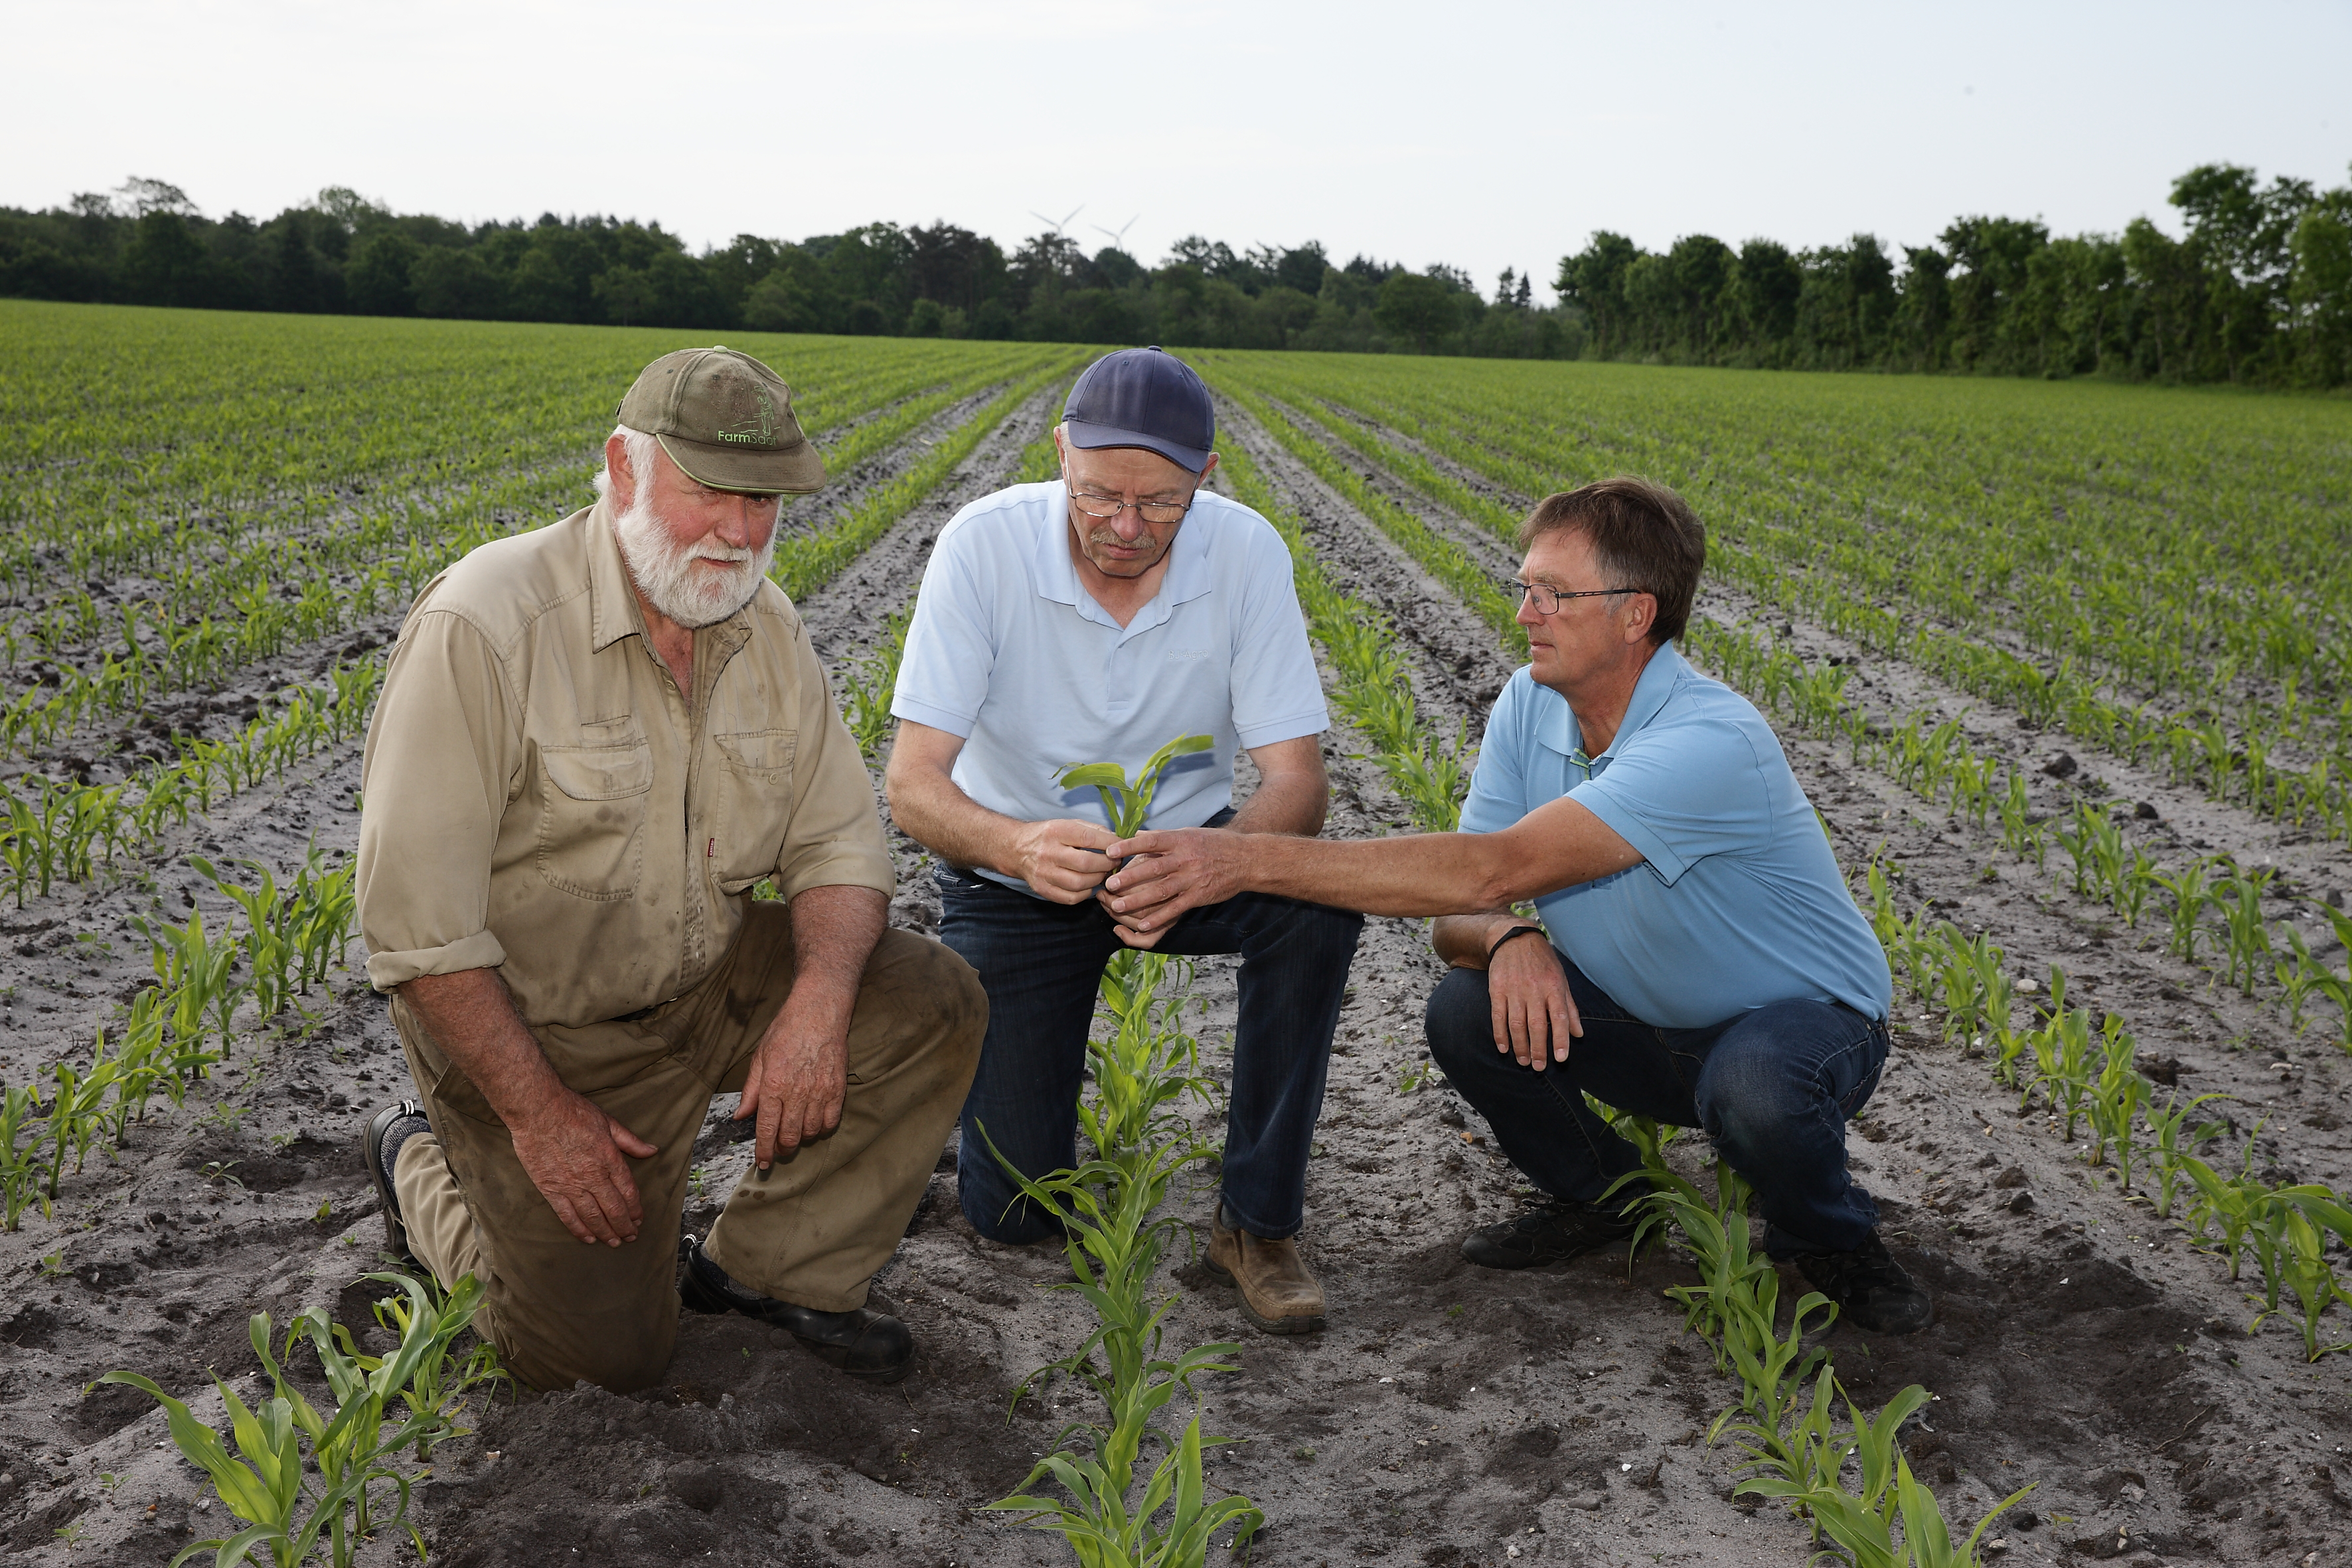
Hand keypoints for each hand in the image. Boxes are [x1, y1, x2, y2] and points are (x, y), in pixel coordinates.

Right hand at [509, 1091, 658, 1245]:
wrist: (538, 1111)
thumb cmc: (573, 1111)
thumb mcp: (608, 1122)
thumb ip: (630, 1141)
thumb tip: (652, 1150)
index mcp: (609, 1159)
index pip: (628, 1192)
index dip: (635, 1209)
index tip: (639, 1218)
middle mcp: (592, 1176)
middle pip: (613, 1209)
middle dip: (624, 1226)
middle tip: (630, 1236)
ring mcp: (570, 1184)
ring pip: (592, 1216)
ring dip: (605, 1232)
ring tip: (613, 1242)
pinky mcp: (550, 1188)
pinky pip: (567, 1215)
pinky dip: (578, 1229)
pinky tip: (587, 1238)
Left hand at [735, 996, 850, 1170]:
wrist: (818, 1012)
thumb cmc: (786, 1031)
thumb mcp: (759, 1057)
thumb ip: (750, 1091)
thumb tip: (740, 1116)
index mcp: (773, 1086)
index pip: (766, 1130)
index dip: (763, 1152)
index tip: (763, 1164)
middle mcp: (796, 1093)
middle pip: (790, 1137)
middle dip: (782, 1149)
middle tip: (778, 1148)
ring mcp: (820, 1093)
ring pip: (810, 1133)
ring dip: (801, 1138)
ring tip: (796, 1132)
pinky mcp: (837, 1089)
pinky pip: (831, 1121)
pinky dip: (822, 1128)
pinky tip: (815, 1122)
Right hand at [1010, 817, 1122, 902]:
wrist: (1017, 849)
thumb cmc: (1049, 835)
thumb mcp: (1068, 824)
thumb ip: (1094, 831)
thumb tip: (1118, 841)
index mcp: (1057, 831)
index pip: (1089, 839)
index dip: (1110, 845)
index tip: (1121, 847)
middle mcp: (1048, 852)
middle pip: (1085, 863)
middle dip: (1107, 865)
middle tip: (1115, 863)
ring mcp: (1044, 873)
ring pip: (1079, 884)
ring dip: (1098, 880)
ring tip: (1102, 874)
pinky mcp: (1042, 889)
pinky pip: (1071, 898)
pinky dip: (1085, 893)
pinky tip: (1088, 885)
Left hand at [1100, 828, 1243, 943]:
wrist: (1247, 858)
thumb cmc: (1215, 844)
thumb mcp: (1189, 833)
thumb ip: (1164, 837)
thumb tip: (1137, 835)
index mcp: (1180, 840)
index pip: (1151, 841)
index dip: (1129, 845)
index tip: (1110, 851)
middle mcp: (1185, 859)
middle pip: (1153, 868)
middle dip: (1129, 877)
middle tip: (1108, 884)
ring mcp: (1193, 879)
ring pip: (1161, 891)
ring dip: (1137, 900)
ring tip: (1117, 906)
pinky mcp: (1199, 895)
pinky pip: (1176, 908)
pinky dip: (1159, 917)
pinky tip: (1142, 924)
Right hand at [1488, 928, 1579, 1070]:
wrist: (1514, 938)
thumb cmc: (1543, 962)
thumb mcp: (1562, 980)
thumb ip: (1570, 1008)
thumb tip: (1578, 1034)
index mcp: (1554, 987)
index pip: (1559, 1017)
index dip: (1560, 1039)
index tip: (1561, 1058)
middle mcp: (1535, 989)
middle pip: (1536, 1025)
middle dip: (1538, 1049)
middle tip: (1539, 1067)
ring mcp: (1514, 989)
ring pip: (1517, 1024)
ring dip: (1520, 1046)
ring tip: (1523, 1061)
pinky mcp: (1497, 989)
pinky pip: (1498, 1016)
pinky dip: (1500, 1034)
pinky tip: (1504, 1048)